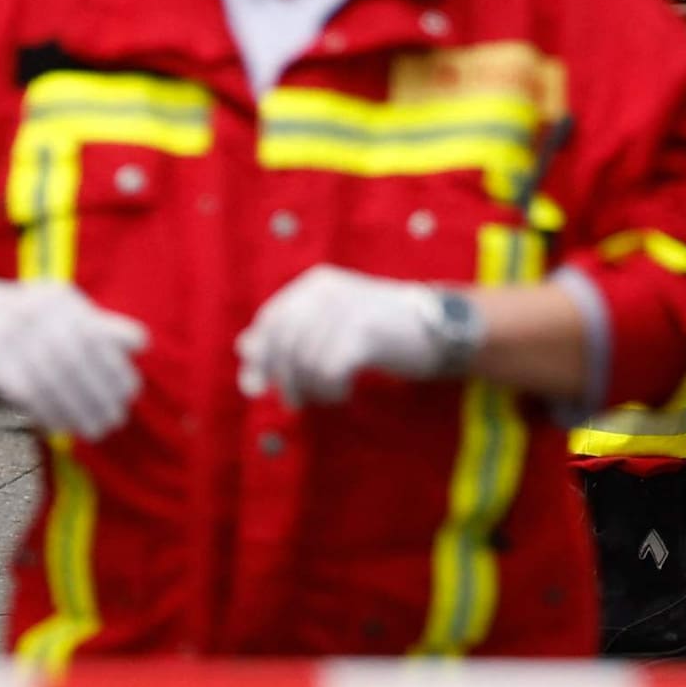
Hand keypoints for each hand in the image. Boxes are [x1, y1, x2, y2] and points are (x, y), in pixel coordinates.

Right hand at [0, 279, 150, 440]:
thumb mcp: (66, 317)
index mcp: (59, 298)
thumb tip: (143, 343)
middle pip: (74, 359)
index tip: (129, 393)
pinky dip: (47, 412)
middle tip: (116, 420)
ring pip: (51, 379)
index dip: (114, 365)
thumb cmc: (31, 325)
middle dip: (99, 394)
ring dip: (77, 410)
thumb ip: (102, 329)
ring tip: (95, 430)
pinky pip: (25, 391)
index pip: (95, 335)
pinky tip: (62, 427)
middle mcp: (33, 310)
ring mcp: (7, 333)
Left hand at [238, 267, 466, 405]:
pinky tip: (344, 392)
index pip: (270, 320)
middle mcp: (326, 291)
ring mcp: (345, 310)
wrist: (442, 328)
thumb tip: (243, 347)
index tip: (256, 387)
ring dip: (312, 388)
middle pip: (282, 344)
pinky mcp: (362, 332)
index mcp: (315, 284)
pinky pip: (328, 372)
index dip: (260, 357)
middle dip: (284, 379)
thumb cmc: (384, 330)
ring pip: (304, 362)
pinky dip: (332, 390)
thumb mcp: (333, 324)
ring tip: (330, 394)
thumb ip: (291, 332)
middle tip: (296, 402)